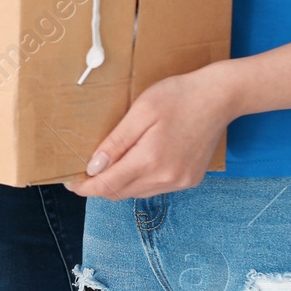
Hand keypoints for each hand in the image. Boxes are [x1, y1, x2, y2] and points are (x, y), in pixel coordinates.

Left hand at [65, 64, 240, 199]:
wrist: (220, 97)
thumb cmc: (179, 97)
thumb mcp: (140, 112)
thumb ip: (115, 143)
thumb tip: (93, 168)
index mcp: (150, 161)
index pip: (107, 186)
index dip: (84, 187)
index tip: (70, 181)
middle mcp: (166, 178)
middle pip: (120, 193)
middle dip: (98, 186)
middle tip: (82, 173)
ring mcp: (180, 181)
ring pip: (136, 193)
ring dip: (118, 185)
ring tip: (105, 168)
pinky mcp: (190, 179)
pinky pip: (155, 188)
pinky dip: (138, 182)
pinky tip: (134, 165)